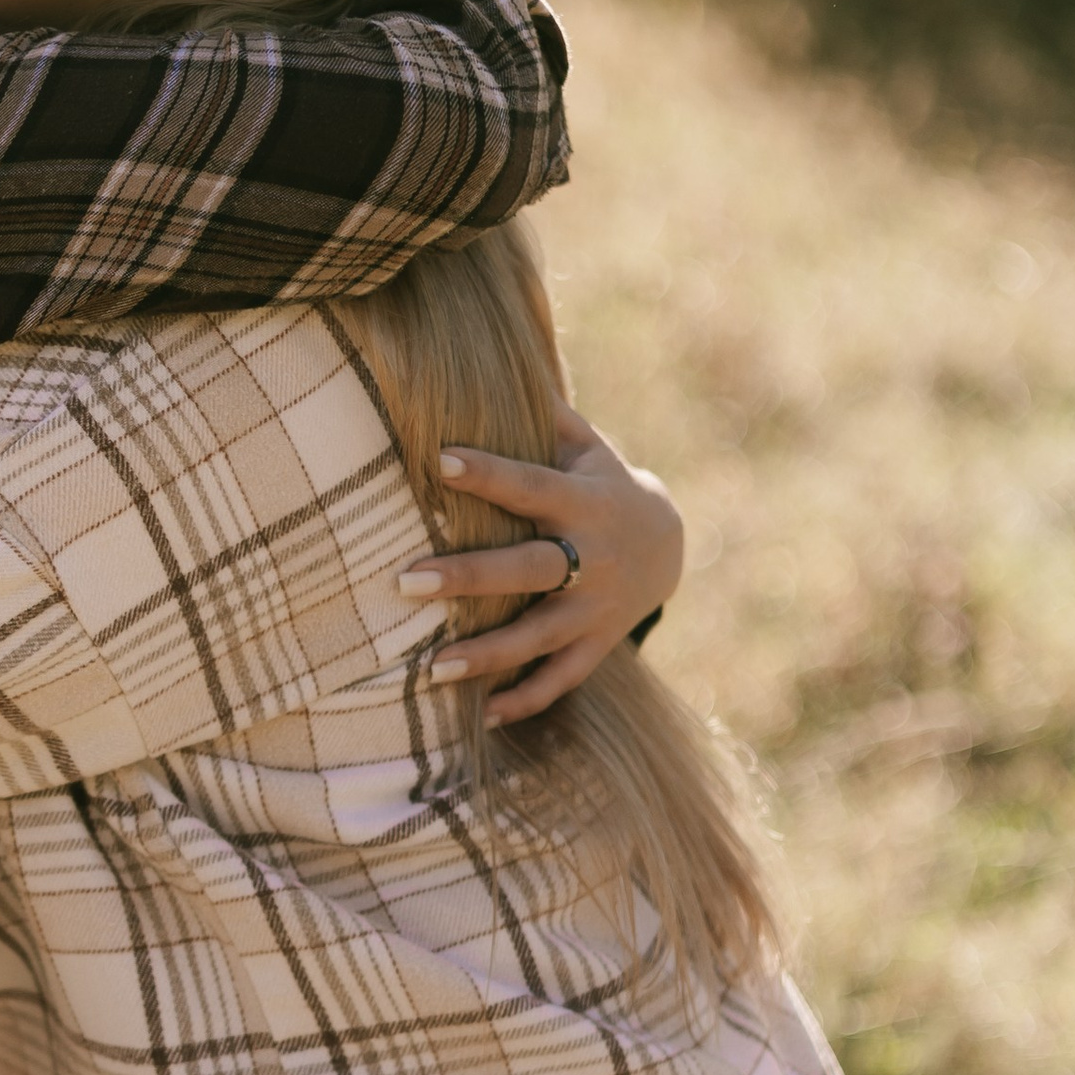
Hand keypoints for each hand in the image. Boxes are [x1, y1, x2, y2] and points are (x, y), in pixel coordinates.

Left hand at [398, 404, 683, 724]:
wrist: (670, 543)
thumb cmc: (599, 483)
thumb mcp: (586, 446)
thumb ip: (543, 416)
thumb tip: (491, 358)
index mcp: (585, 501)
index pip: (531, 484)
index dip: (488, 473)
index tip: (439, 459)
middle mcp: (592, 558)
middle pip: (528, 569)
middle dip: (467, 577)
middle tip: (403, 581)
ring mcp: (597, 608)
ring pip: (539, 636)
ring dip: (487, 655)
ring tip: (432, 668)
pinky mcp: (598, 645)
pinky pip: (562, 679)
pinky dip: (526, 699)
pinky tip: (483, 716)